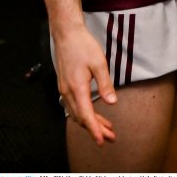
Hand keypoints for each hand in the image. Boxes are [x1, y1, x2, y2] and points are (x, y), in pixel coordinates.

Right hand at [53, 27, 117, 145]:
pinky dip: (86, 113)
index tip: (102, 140)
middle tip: (110, 138)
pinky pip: (75, 106)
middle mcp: (68, 92)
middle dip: (96, 129)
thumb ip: (105, 84)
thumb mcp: (99, 64)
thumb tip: (112, 103)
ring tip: (107, 130)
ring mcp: (65, 90)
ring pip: (78, 113)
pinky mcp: (66, 87)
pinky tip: (96, 115)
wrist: (67, 36)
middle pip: (81, 118)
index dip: (94, 129)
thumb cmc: (84, 47)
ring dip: (91, 122)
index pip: (86, 115)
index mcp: (77, 88)